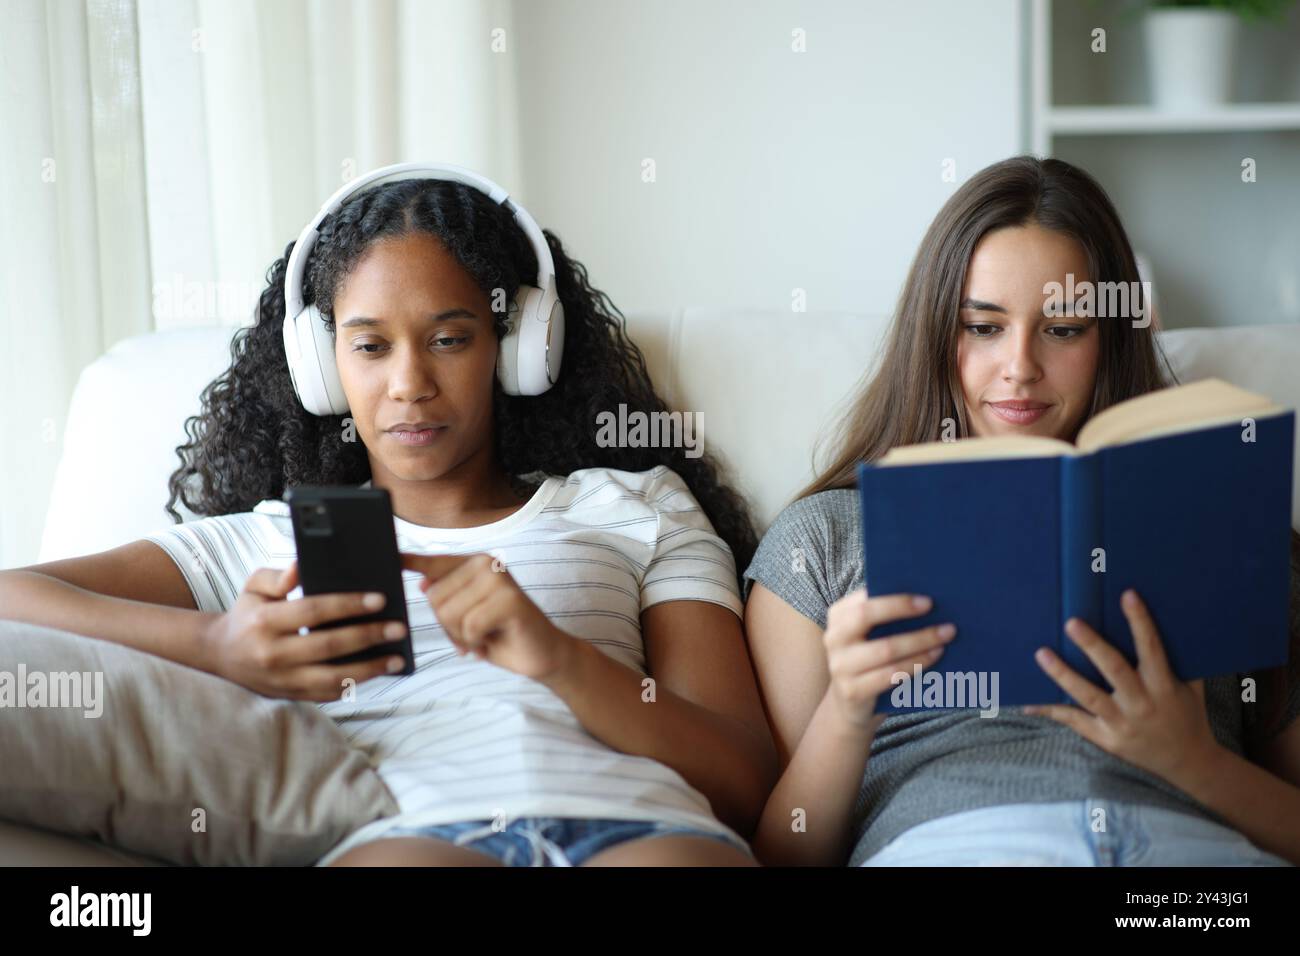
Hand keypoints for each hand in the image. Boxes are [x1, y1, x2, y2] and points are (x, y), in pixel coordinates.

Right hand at [201, 561, 407, 701]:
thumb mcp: (253, 587)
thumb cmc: (247, 614)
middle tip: (399, 628)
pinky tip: (377, 673)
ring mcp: (281, 680)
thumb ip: (278, 575)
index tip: (380, 599)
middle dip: (368, 636)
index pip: (313, 611)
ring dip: (369, 669)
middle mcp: (272, 654)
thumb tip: (300, 568)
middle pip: (329, 646)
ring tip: (397, 658)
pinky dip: (354, 685)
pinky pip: (327, 694)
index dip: (348, 605)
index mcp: (264, 622)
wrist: (220, 655)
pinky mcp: (289, 696)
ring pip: (332, 678)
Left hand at [401, 552, 573, 680]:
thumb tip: (422, 582)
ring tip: (482, 637)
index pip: (433, 562)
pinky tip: (491, 640)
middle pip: (435, 598)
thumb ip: (448, 596)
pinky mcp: (510, 600)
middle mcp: (486, 563)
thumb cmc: (501, 634)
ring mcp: (499, 579)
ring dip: (462, 637)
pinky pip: (469, 627)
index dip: (410, 561)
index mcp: (475, 563)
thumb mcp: (467, 614)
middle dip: (447, 627)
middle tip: (471, 634)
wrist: (542, 654)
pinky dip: (476, 642)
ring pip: (449, 614)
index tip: (391, 555)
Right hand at [822, 588, 956, 733]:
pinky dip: (916, 664)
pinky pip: (890, 674)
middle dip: (902, 610)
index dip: (894, 598)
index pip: (863, 599)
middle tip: (935, 609)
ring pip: (885, 648)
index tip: (926, 599)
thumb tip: (925, 600)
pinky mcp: (852, 690)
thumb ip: (886, 617)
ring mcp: (840, 666)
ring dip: (919, 640)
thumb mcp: (869, 636)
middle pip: (865, 616)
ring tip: (945, 636)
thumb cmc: (870, 661)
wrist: (850, 706)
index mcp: (838, 616)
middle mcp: (834, 638)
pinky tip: (934, 656)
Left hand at [1024, 588, 1220, 783]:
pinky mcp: (1106, 738)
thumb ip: (1180, 659)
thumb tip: (1174, 618)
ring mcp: (1122, 723)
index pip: (1151, 648)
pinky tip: (1028, 703)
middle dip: (1092, 646)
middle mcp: (1142, 703)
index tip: (1127, 595)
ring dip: (1063, 674)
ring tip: (1041, 653)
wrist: (1188, 762)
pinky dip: (1050, 710)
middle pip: (1114, 670)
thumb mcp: (1190, 686)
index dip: (1140, 622)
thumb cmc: (1187, 714)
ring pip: (1088, 696)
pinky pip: (1074, 721)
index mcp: (1164, 686)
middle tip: (1071, 622)